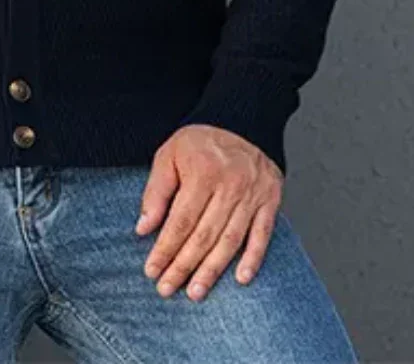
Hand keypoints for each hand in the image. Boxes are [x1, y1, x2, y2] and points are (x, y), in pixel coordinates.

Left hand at [135, 124, 283, 301]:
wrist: (242, 122)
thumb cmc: (199, 143)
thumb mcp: (169, 154)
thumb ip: (156, 191)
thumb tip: (143, 228)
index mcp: (203, 171)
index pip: (181, 220)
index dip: (165, 248)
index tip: (151, 271)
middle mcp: (230, 184)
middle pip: (204, 235)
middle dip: (183, 266)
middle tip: (167, 289)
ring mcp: (253, 194)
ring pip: (230, 240)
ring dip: (213, 270)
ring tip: (195, 292)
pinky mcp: (270, 200)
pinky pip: (263, 235)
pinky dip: (253, 258)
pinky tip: (241, 279)